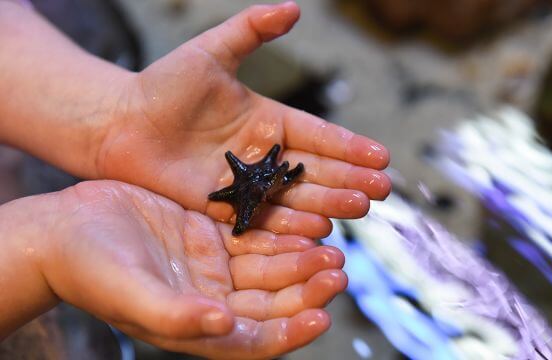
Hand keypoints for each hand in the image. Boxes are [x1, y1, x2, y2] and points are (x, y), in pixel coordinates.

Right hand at [35, 181, 346, 358]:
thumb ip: (176, 314)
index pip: (257, 338)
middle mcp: (212, 299)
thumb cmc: (89, 270)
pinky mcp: (210, 235)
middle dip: (306, 288)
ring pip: (270, 266)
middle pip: (273, 300)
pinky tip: (304, 222)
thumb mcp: (131, 295)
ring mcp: (213, 267)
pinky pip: (255, 235)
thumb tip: (224, 325)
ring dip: (300, 258)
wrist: (65, 230)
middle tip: (337, 269)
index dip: (292, 331)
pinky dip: (280, 231)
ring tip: (331, 246)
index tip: (323, 316)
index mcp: (198, 325)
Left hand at [97, 2, 390, 238]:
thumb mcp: (211, 52)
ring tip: (359, 209)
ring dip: (329, 204)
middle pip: (317, 171)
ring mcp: (248, 186)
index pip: (320, 136)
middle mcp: (266, 157)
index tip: (382, 157)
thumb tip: (294, 7)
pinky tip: (317, 232)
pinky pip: (263, 221)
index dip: (351, 147)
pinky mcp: (226, 210)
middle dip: (350, 180)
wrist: (119, 123)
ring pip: (296, 198)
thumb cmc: (163, 85)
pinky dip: (289, 229)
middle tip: (381, 191)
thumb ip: (252, 30)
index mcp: (271, 121)